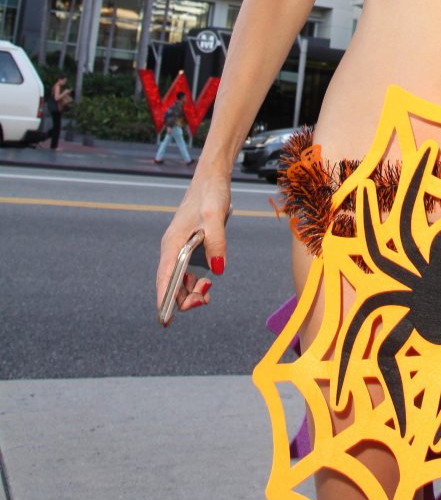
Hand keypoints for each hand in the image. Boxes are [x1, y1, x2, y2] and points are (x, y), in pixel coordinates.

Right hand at [156, 170, 230, 319]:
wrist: (212, 179)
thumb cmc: (210, 195)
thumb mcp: (215, 217)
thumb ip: (216, 243)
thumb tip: (217, 271)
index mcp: (172, 244)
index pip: (165, 279)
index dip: (164, 301)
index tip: (165, 321)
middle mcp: (173, 248)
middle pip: (172, 283)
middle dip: (185, 298)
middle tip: (205, 300)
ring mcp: (181, 247)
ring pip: (181, 279)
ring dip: (192, 290)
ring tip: (208, 293)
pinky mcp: (191, 245)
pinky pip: (189, 270)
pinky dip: (197, 280)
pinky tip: (209, 281)